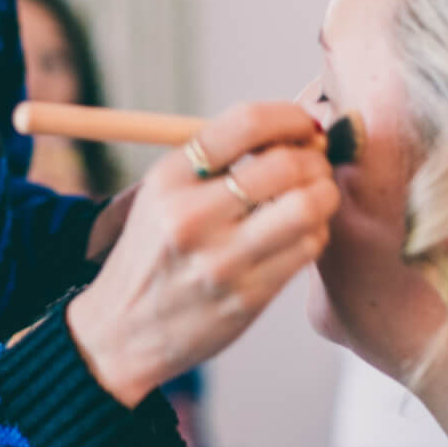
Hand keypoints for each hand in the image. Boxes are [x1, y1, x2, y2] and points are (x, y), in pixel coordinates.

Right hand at [68, 102, 338, 406]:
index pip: (245, 123)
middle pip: (285, 165)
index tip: (305, 125)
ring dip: (324, 195)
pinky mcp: (246, 297)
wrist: (123, 329)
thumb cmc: (155, 252)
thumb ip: (216, 160)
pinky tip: (300, 233)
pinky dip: (316, 232)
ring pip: (307, 207)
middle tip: (316, 166)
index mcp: (168, 179)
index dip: (290, 117)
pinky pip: (307, 248)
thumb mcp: (162, 194)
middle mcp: (191, 217)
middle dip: (315, 161)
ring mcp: (220, 261)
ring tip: (314, 197)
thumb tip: (296, 131)